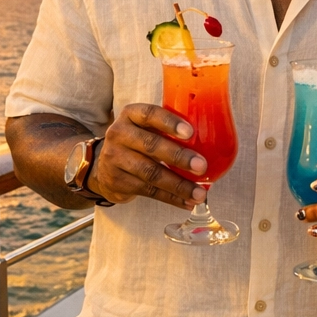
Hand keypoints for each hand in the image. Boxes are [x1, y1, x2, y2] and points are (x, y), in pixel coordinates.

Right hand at [91, 104, 207, 208]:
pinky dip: (171, 198)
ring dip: (179, 185)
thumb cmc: (137, 143)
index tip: (190, 132)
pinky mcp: (117, 182)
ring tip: (199, 193)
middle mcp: (119, 134)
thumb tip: (212, 140)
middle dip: (179, 157)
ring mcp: (115, 159)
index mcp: (131, 115)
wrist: (103, 167)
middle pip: (151, 145)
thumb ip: (168, 130)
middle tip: (201, 166)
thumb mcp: (145, 128)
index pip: (149, 114)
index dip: (170, 122)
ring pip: (151, 173)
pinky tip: (187, 202)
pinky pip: (148, 191)